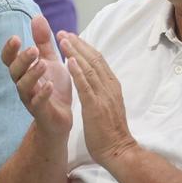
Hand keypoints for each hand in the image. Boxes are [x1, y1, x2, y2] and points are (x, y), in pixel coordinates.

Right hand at [1, 15, 71, 139]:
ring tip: (42, 64)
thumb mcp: (50, 60)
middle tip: (33, 49)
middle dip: (22, 60)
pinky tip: (49, 85)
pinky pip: (38, 103)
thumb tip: (37, 16)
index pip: (9, 59)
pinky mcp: (41, 111)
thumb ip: (43, 41)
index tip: (16, 38)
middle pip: (14, 71)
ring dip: (32, 74)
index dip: (9, 49)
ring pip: (24, 86)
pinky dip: (42, 94)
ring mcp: (30, 98)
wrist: (61, 117)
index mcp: (23, 71)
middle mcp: (23, 84)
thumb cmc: (52, 87)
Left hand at [58, 32, 136, 167]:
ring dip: (75, 52)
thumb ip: (103, 91)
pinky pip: (86, 85)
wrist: (118, 151)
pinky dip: (78, 71)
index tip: (72, 37)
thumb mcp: (108, 105)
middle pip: (94, 59)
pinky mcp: (95, 106)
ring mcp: (103, 96)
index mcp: (112, 86)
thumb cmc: (111, 132)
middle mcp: (109, 87)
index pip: (99, 60)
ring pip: (89, 68)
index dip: (85, 47)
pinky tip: (69, 61)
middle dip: (78, 44)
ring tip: (63, 39)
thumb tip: (96, 80)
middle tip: (63, 32)